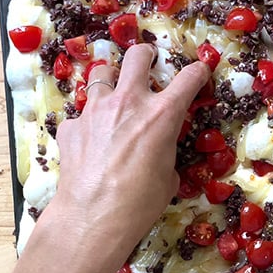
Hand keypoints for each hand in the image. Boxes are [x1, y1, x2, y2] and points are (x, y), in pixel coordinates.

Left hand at [2, 45, 209, 272]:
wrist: (93, 217)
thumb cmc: (141, 203)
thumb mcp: (168, 176)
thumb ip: (166, 152)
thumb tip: (159, 153)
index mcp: (162, 114)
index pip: (189, 78)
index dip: (198, 72)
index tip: (200, 71)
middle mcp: (128, 102)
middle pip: (137, 56)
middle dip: (146, 55)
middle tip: (148, 61)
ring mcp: (95, 110)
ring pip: (101, 73)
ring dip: (110, 80)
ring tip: (113, 94)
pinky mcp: (71, 126)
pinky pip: (81, 114)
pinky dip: (88, 121)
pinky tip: (90, 140)